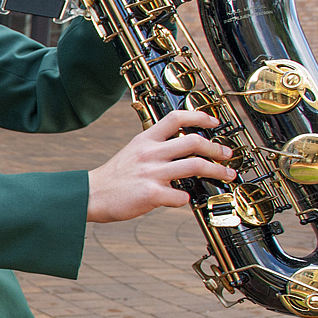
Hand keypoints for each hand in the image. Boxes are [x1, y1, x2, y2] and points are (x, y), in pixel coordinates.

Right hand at [87, 109, 236, 222]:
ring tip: (226, 175)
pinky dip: (188, 199)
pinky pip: (181, 196)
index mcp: (145, 140)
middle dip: (217, 149)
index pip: (175, 118)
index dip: (199, 117)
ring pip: (195, 166)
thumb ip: (154, 148)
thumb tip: (181, 151)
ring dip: (217, 171)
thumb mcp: (132, 152)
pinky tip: (185, 200)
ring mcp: (152, 173)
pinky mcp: (151, 193)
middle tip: (227, 154)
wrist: (91, 195)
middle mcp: (150, 153)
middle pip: (193, 142)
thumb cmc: (113, 178)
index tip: (214, 123)